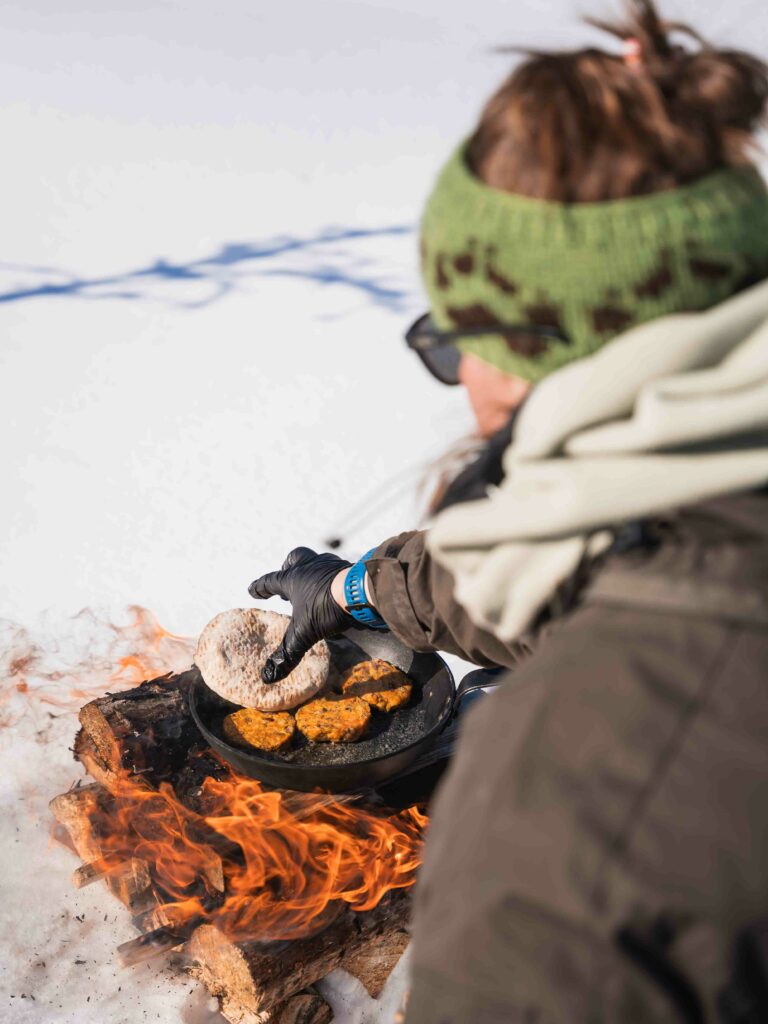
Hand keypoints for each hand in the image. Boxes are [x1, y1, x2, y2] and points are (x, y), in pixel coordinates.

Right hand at [248, 547, 353, 683]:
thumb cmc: (327, 607)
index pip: (270, 581)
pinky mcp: (348, 568)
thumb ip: (287, 654)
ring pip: (317, 561)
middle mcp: (310, 567)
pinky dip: (332, 577)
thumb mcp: (304, 633)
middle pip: (294, 558)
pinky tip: (335, 588)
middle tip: (286, 577)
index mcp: (294, 579)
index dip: (260, 587)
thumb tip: (268, 676)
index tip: (252, 591)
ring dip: (312, 571)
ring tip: (312, 585)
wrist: (361, 592)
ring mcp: (331, 565)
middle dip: (288, 566)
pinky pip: (336, 569)